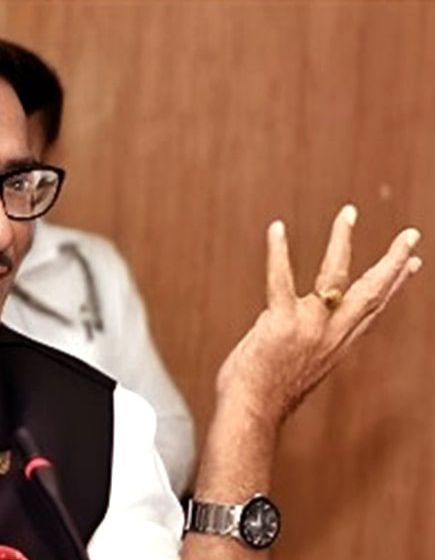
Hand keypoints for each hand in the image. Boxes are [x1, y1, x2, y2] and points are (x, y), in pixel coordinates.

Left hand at [215, 205, 421, 429]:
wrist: (252, 412)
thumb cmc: (266, 393)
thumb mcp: (297, 366)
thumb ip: (304, 343)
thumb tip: (295, 330)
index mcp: (337, 344)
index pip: (373, 310)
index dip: (394, 285)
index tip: (412, 264)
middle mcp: (331, 333)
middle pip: (371, 291)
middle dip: (393, 261)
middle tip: (411, 234)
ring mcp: (308, 326)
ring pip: (334, 275)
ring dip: (342, 241)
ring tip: (349, 213)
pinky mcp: (280, 322)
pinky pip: (279, 279)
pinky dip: (277, 252)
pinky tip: (277, 228)